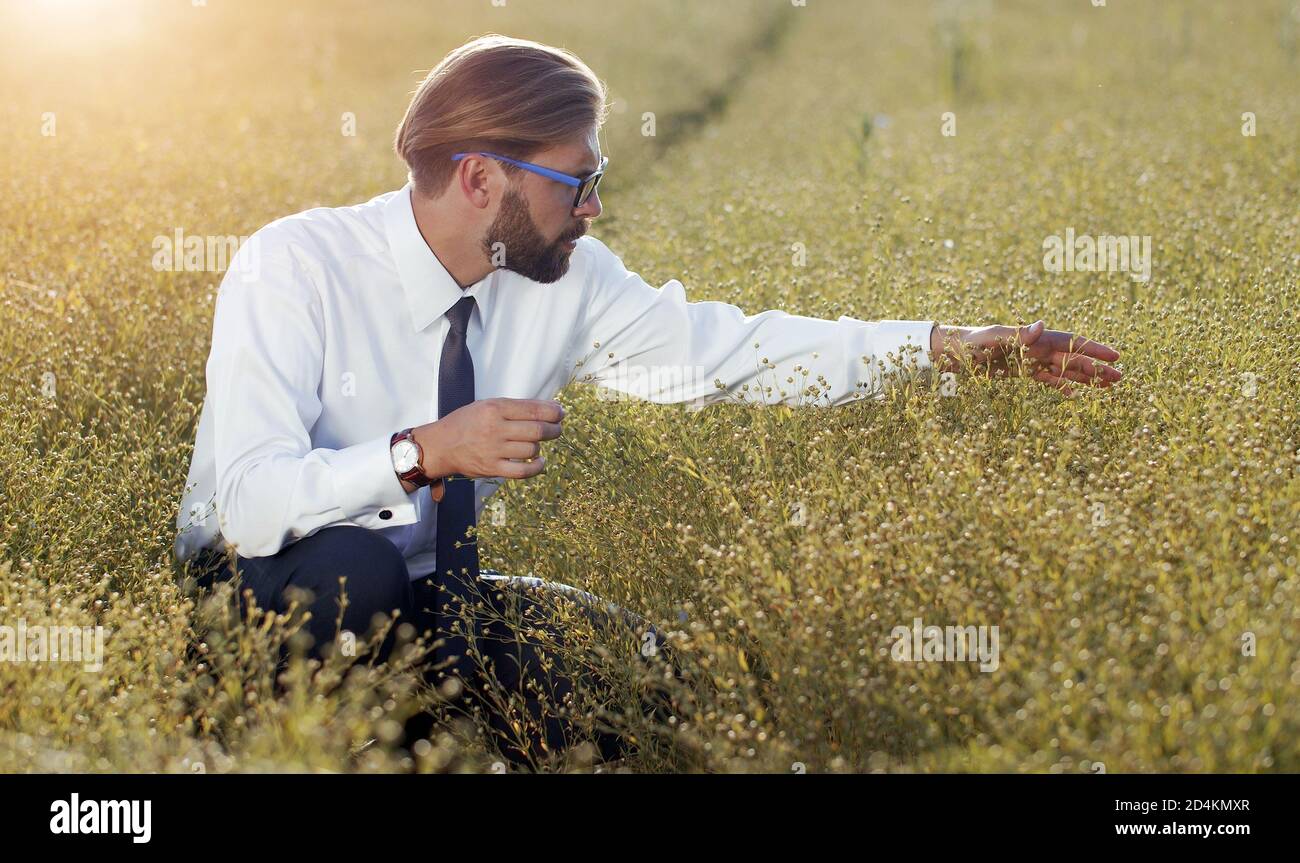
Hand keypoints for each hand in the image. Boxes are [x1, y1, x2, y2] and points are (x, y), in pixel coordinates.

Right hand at [401, 398, 563, 492]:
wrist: (441, 445)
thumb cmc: (468, 422)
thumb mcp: (487, 406)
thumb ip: (515, 407)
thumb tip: (550, 409)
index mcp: (495, 408)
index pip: (534, 409)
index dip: (554, 412)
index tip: (560, 413)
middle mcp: (495, 428)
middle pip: (538, 430)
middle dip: (554, 429)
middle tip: (557, 429)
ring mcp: (493, 450)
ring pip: (532, 449)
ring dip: (540, 446)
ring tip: (536, 443)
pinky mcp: (492, 468)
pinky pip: (523, 471)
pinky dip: (537, 467)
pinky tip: (540, 461)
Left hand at [930, 320, 1121, 396]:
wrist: (952, 353)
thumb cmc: (970, 342)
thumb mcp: (992, 337)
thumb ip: (1017, 333)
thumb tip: (1042, 324)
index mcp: (1034, 338)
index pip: (1071, 343)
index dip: (1093, 349)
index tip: (1115, 356)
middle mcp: (1036, 348)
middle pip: (1073, 358)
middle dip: (1096, 367)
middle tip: (1121, 378)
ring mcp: (1030, 361)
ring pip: (1064, 370)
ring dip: (1085, 378)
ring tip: (1108, 386)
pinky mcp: (1021, 374)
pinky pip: (1046, 380)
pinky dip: (1061, 386)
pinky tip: (1076, 395)